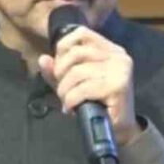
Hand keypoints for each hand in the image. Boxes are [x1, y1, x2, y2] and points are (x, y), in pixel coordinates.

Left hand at [38, 26, 141, 145]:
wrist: (120, 130)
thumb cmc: (98, 104)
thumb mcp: (74, 84)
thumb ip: (58, 71)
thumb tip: (43, 59)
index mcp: (110, 49)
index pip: (81, 33)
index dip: (64, 47)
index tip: (60, 68)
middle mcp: (118, 55)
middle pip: (76, 53)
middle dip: (61, 73)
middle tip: (62, 90)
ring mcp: (120, 70)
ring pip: (77, 72)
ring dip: (65, 91)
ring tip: (67, 101)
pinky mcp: (118, 86)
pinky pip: (83, 89)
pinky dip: (71, 100)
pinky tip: (72, 108)